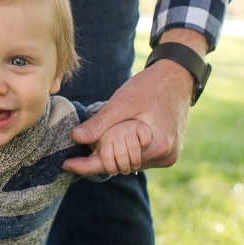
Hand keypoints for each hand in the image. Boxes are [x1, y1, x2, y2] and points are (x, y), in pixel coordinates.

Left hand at [63, 29, 203, 176]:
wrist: (178, 77)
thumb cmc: (150, 87)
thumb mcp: (122, 103)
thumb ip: (99, 123)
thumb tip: (75, 138)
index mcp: (155, 146)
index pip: (113, 164)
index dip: (86, 166)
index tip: (65, 164)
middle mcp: (164, 157)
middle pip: (120, 166)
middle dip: (101, 155)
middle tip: (89, 137)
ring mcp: (167, 157)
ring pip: (129, 163)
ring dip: (114, 152)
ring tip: (108, 131)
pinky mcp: (167, 153)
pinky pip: (138, 157)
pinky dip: (126, 149)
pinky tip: (120, 133)